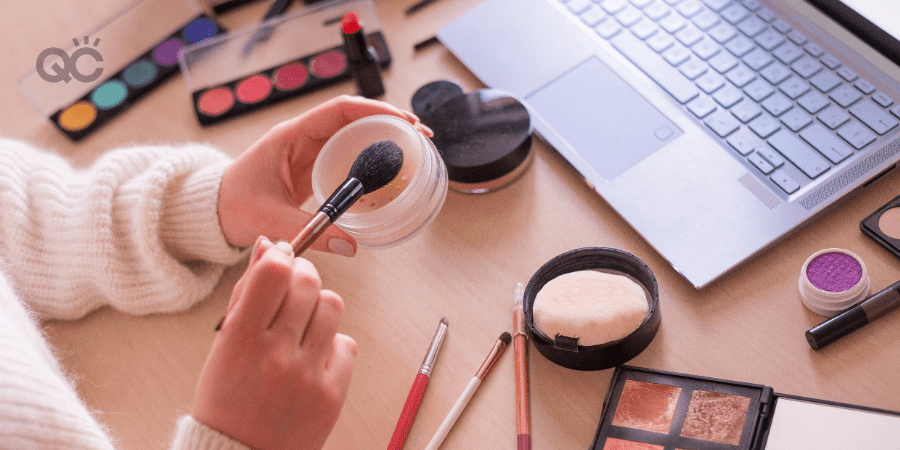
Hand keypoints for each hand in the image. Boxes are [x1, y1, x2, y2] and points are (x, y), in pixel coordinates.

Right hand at [193, 236, 357, 449]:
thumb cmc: (226, 401)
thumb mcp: (223, 345)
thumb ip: (247, 293)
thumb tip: (269, 246)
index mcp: (240, 341)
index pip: (274, 272)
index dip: (282, 257)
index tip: (282, 259)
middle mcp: (276, 356)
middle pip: (308, 283)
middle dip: (303, 276)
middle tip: (294, 288)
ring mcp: (308, 376)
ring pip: (333, 306)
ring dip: (319, 306)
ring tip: (303, 324)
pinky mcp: (332, 394)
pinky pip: (346, 343)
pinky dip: (332, 344)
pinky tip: (312, 358)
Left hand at [217, 95, 432, 253]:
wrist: (214, 211)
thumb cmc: (233, 206)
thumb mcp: (268, 218)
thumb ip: (308, 231)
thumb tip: (351, 245)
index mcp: (291, 136)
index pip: (339, 111)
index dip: (374, 111)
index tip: (403, 120)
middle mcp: (304, 138)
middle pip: (355, 118)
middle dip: (391, 122)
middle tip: (422, 137)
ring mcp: (312, 152)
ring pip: (356, 135)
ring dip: (386, 139)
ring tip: (417, 151)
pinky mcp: (316, 168)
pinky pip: (350, 156)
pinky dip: (374, 159)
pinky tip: (392, 173)